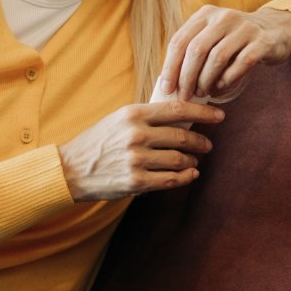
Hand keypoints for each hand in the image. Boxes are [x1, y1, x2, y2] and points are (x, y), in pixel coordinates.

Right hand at [57, 99, 223, 201]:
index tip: (219, 115)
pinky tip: (190, 175)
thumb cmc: (98, 142)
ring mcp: (136, 159)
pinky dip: (185, 177)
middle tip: (208, 144)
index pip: (177, 109)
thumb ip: (147, 116)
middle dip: (201, 141)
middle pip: (182, 136)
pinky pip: (171, 180)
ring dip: (193, 161)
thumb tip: (182, 114)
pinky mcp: (136, 181)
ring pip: (179, 159)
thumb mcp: (119, 119)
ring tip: (194, 161)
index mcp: (133, 114)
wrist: (71, 169)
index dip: (203, 112)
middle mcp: (136, 134)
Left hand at [161, 6, 290, 102]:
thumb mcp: (212, 35)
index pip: (180, 41)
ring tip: (202, 93)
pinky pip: (240, 64)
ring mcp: (244, 28)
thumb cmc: (235, 40)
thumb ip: (193, 50)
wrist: (276, 29)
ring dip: (206, 80)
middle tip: (185, 95)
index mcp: (205, 14)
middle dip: (187, 77)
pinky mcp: (261, 42)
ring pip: (217, 58)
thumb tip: (169, 82)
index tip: (167, 88)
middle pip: (196, 50)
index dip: (170, 67)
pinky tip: (220, 89)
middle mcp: (223, 17)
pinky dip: (227, 80)